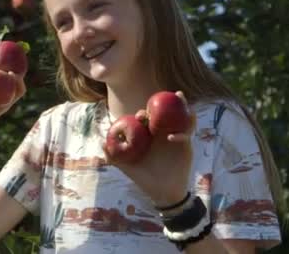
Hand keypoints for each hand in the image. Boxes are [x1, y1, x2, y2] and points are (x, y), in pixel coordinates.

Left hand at [103, 91, 196, 206]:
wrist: (164, 192)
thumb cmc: (144, 179)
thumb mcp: (128, 167)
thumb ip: (114, 157)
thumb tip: (101, 143)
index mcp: (148, 136)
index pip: (146, 120)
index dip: (142, 114)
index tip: (139, 116)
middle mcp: (162, 133)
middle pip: (163, 114)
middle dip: (159, 106)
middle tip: (150, 110)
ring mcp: (175, 136)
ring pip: (179, 118)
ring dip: (181, 106)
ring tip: (179, 95)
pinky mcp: (186, 144)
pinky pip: (187, 134)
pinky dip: (182, 132)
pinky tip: (172, 137)